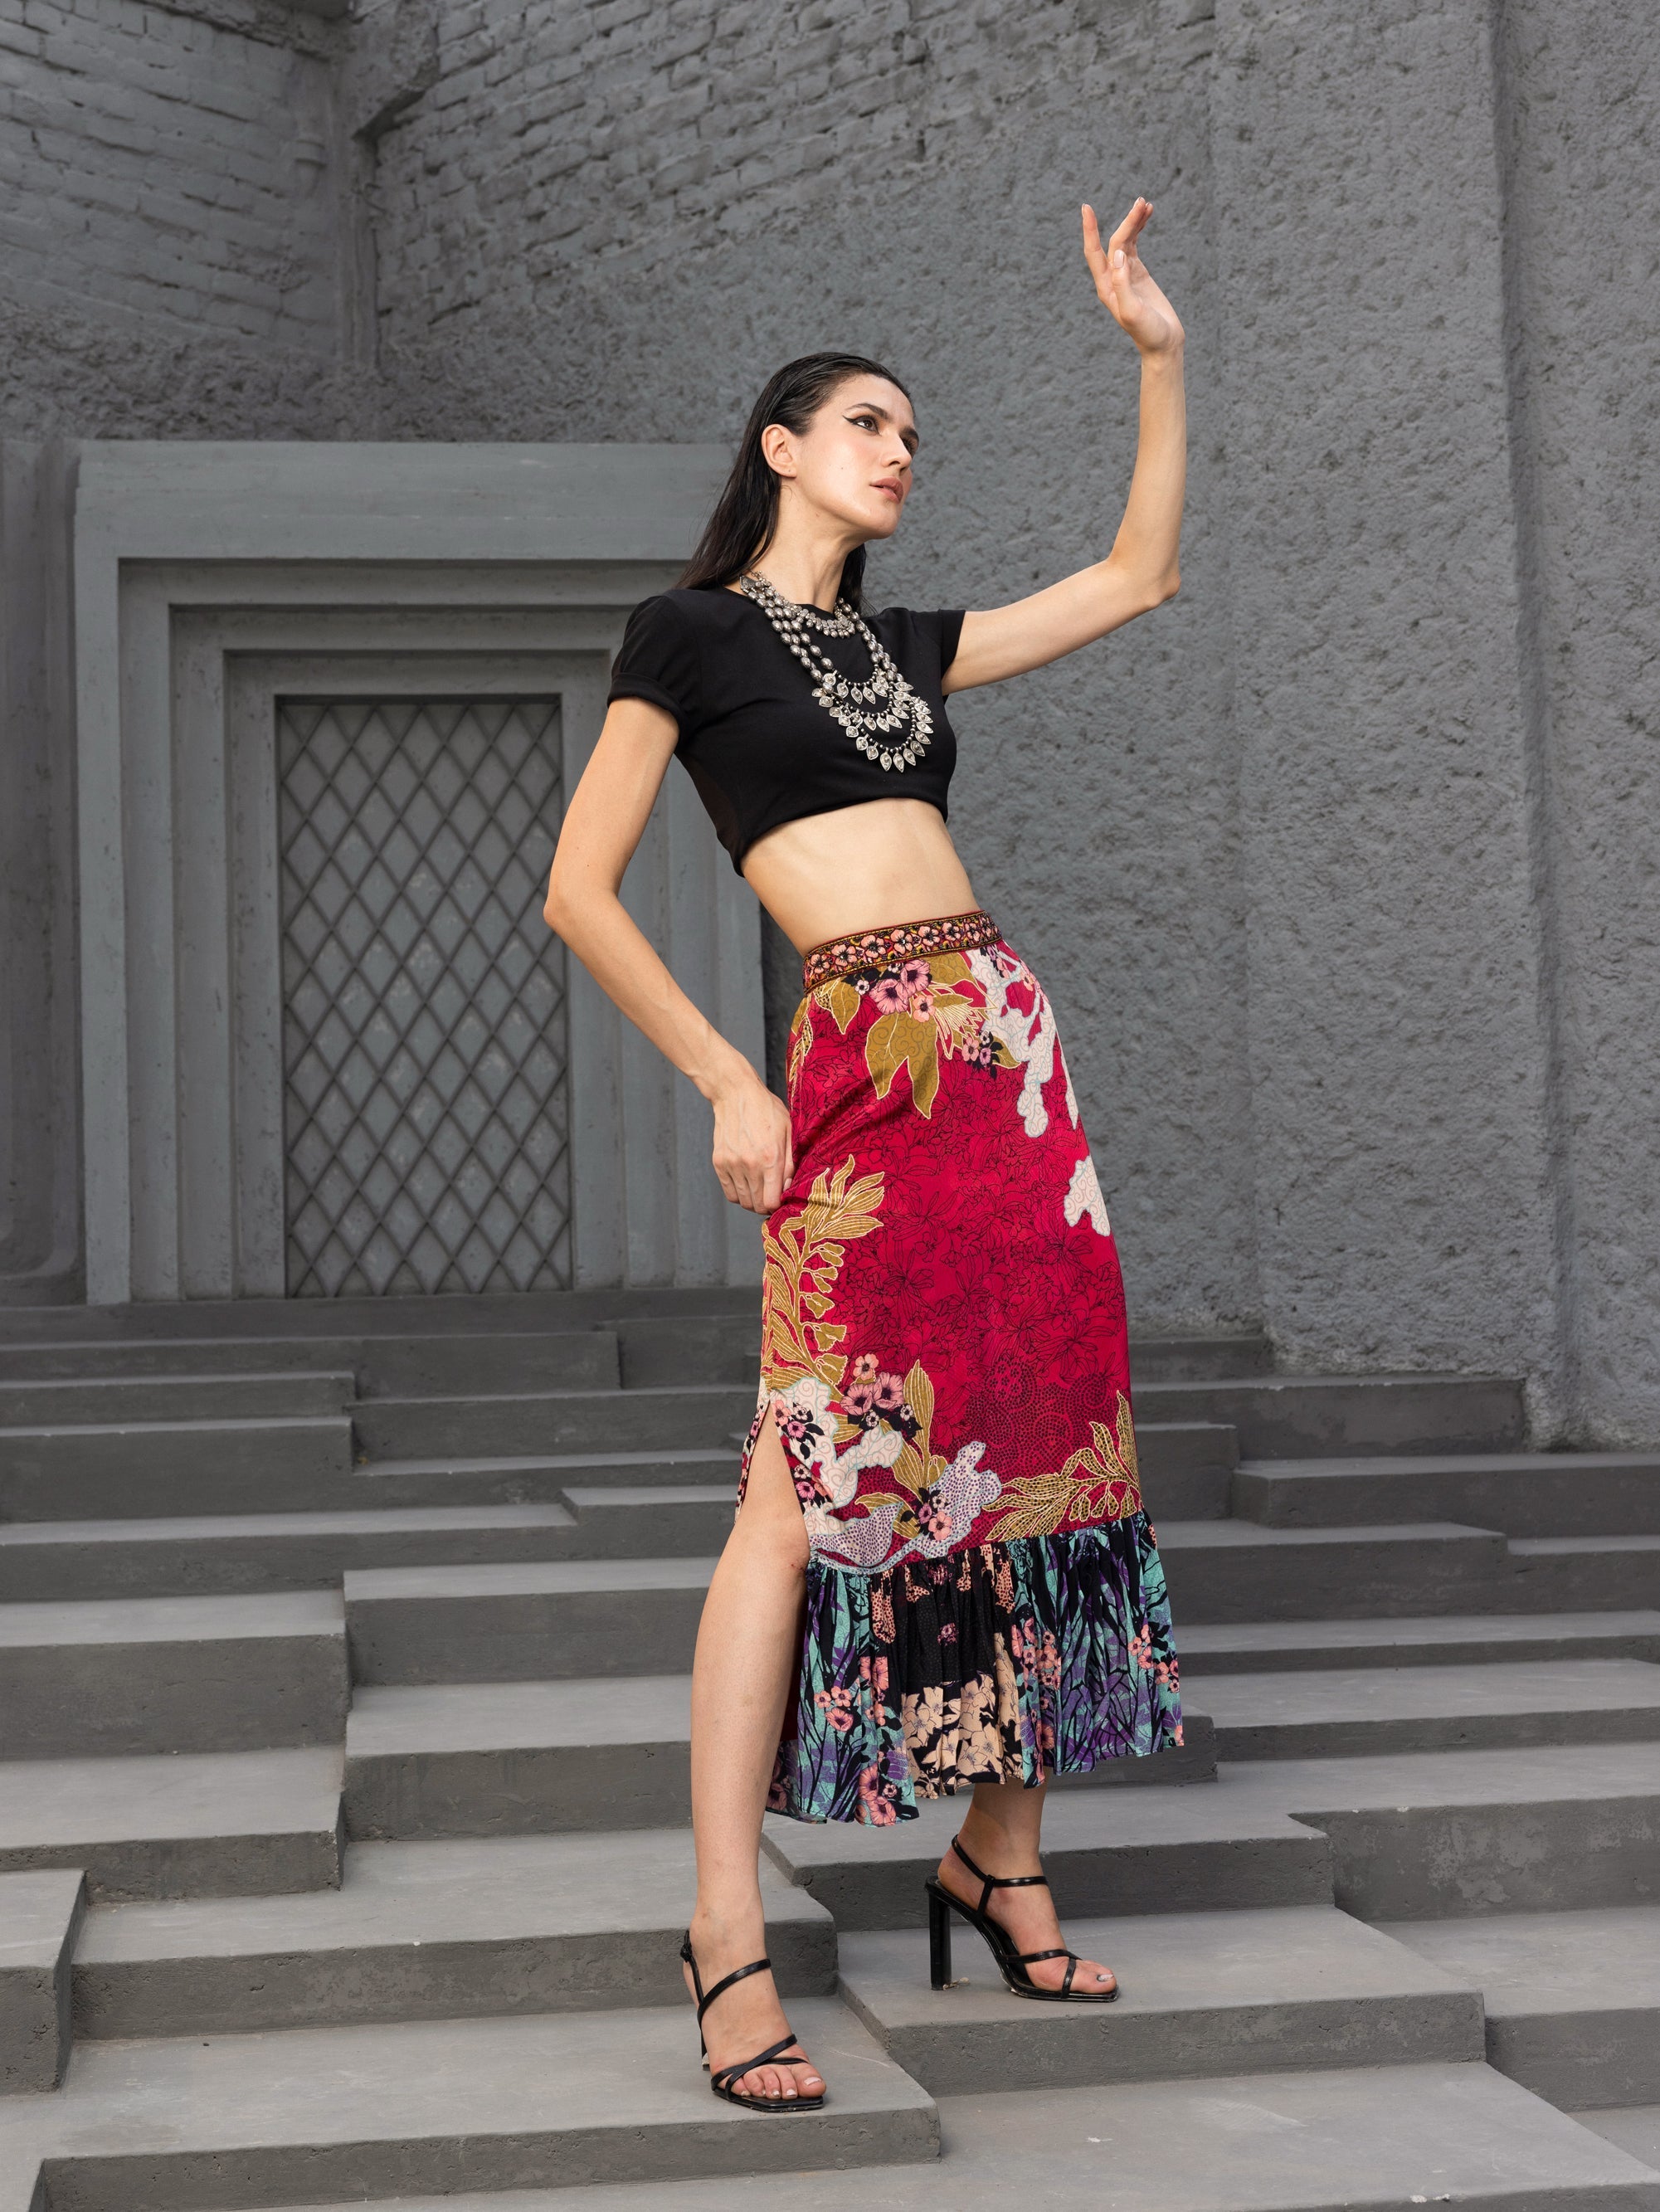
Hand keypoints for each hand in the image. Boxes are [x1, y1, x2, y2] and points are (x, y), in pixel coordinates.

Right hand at [711, 1073, 794, 1213]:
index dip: (778, 1205)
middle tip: (771, 1195)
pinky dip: (739, 1193)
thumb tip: (788, 1188)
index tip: (780, 1198)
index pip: (771, 1202)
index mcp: (770, 1158)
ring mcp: (732, 1164)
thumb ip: (790, 1162)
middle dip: (766, 1205)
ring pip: (742, 1201)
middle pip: (756, 1205)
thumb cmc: (766, 1110)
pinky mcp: (719, 1162)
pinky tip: (746, 1182)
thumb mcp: (788, 1131)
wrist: (736, 1094)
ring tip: (759, 1188)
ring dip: (752, 1200)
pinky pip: (729, 1192)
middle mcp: (749, 1165)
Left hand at [1082, 198, 1184, 355]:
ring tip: (1146, 204)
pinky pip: (1135, 245)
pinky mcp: (1138, 272)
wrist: (1163, 343)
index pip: (1094, 252)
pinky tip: (1148, 215)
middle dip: (1127, 221)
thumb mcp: (1133, 311)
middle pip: (1114, 241)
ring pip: (1125, 240)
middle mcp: (1112, 278)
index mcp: (1106, 287)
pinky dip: (1140, 229)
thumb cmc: (1148, 332)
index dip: (1090, 230)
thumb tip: (1117, 253)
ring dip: (1134, 221)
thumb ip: (1123, 283)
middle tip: (1141, 201)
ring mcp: (1125, 274)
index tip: (1086, 207)